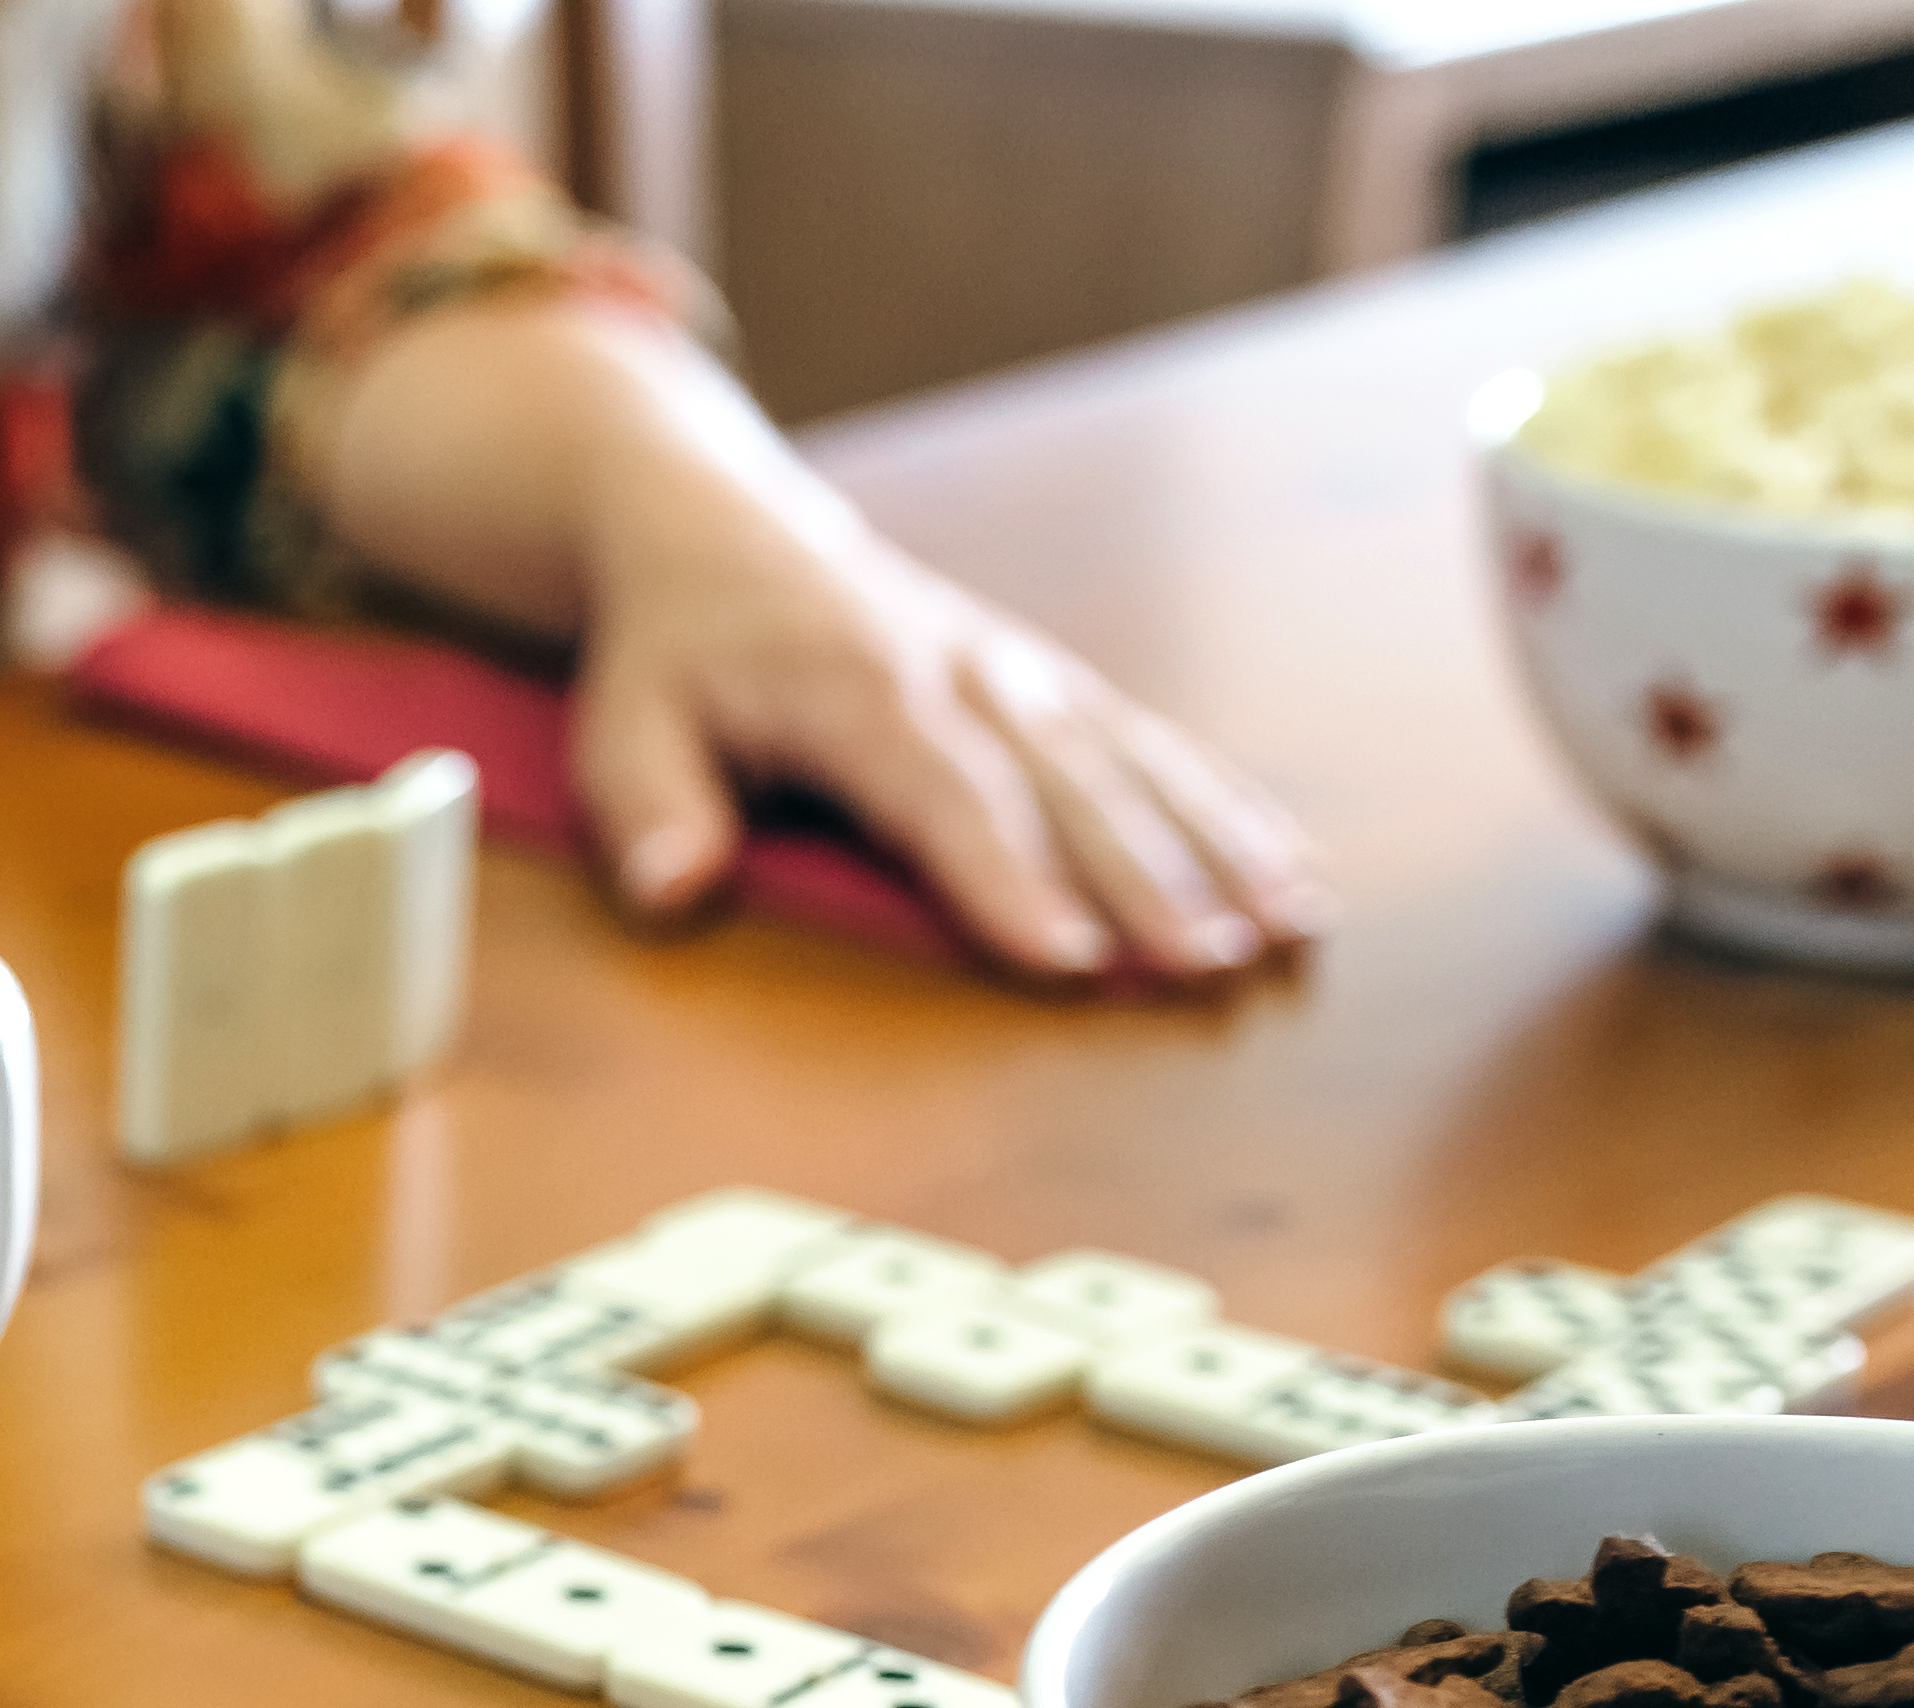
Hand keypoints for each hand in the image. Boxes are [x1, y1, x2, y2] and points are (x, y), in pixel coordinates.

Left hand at [568, 461, 1329, 985]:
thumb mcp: (619, 725)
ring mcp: (1021, 676)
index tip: (1064, 957)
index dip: (1005, 877)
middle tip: (1208, 964)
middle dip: (1145, 880)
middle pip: (1067, 788)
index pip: (944, 795)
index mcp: (860, 689)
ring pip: (1136, 765)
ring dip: (1217, 847)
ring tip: (1288, 925)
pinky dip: (1227, 810)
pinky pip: (1154, 748)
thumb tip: (670, 888)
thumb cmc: (671, 657)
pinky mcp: (1053, 687)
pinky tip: (1294, 874)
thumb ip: (646, 808)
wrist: (724, 537)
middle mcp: (964, 675)